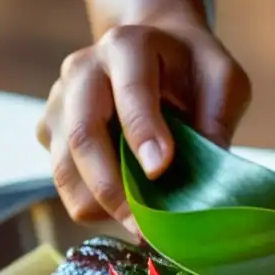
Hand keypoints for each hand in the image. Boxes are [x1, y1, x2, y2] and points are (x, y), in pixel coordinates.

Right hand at [36, 12, 250, 229]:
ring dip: (101, 207)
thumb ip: (218, 119)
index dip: (143, 133)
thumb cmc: (193, 67)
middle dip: (114, 189)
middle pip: (84, 136)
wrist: (156, 48)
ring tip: (141, 228)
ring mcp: (59, 102)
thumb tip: (206, 179)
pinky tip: (127, 209)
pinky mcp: (51, 132)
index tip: (160, 172)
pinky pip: (64, 182)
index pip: (130, 91)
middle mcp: (82, 70)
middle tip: (147, 227)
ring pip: (64, 169)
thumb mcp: (223, 79)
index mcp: (127, 47)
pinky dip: (93, 206)